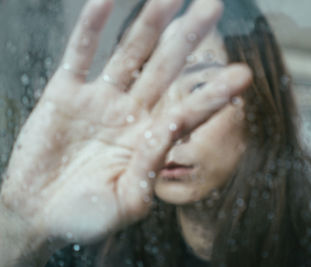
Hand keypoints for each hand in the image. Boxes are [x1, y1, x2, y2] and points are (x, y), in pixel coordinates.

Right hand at [0, 0, 250, 250]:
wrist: (38, 211)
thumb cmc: (86, 212)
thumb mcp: (126, 201)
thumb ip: (149, 169)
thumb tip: (170, 130)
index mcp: (149, 140)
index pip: (188, 111)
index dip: (213, 94)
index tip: (242, 74)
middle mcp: (131, 113)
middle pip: (165, 68)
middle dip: (188, 38)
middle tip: (212, 6)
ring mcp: (100, 99)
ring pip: (130, 53)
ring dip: (150, 23)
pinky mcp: (66, 92)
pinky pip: (80, 53)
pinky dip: (91, 27)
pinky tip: (107, 1)